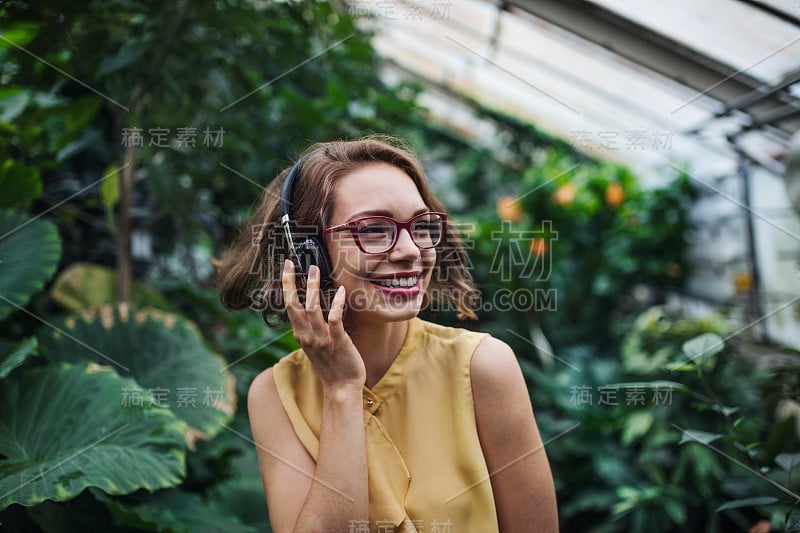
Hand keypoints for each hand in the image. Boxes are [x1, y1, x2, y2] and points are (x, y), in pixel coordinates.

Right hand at [282, 260, 365, 389]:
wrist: (342, 388)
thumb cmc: (332, 365)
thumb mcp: (316, 344)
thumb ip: (312, 328)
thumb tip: (313, 307)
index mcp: (301, 335)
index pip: (289, 307)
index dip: (286, 286)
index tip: (286, 268)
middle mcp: (307, 336)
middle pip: (294, 305)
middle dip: (291, 283)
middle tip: (293, 263)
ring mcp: (321, 339)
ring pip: (312, 309)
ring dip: (312, 288)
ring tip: (314, 270)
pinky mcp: (338, 342)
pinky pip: (334, 319)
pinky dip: (336, 303)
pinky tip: (340, 290)